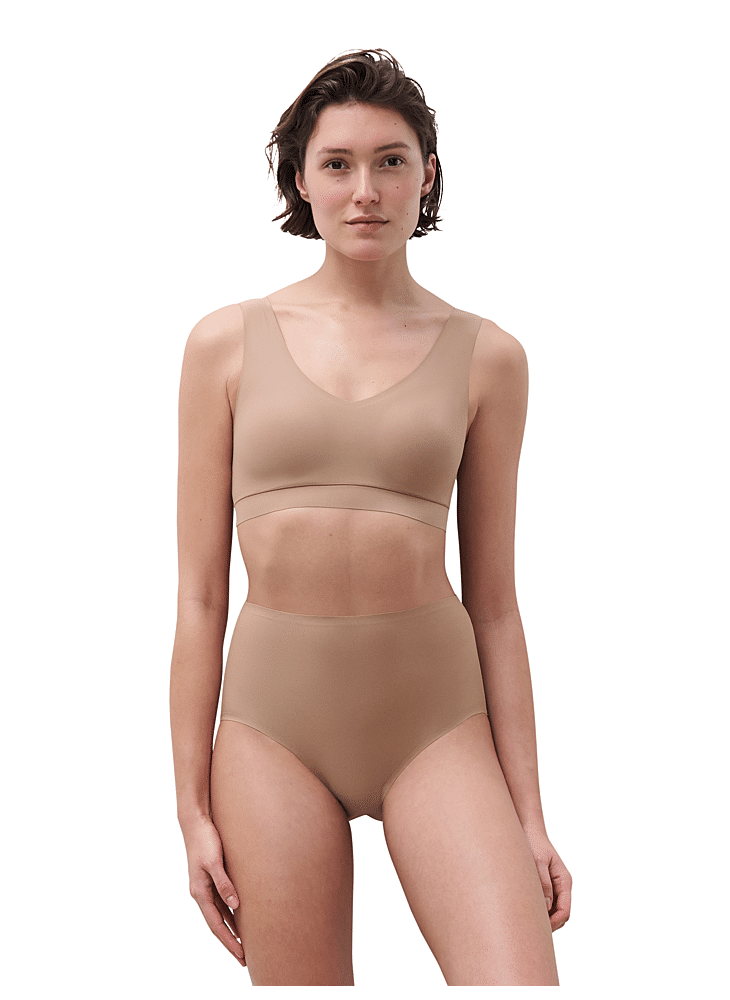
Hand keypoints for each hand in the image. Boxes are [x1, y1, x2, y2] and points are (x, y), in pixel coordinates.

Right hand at [181, 814, 245, 966]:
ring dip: (231, 929)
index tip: (241, 955)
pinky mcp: (211, 877)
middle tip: (245, 958)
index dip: (229, 941)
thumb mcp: (214, 862)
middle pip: (217, 924)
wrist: (195, 821)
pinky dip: (231, 913)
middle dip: (230, 942)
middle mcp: (201, 893)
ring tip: (245, 943)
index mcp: (200, 892)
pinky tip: (240, 917)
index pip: (216, 925)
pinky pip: (222, 902)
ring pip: (220, 915)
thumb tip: (235, 905)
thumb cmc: (205, 840)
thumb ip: (224, 883)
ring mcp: (205, 886)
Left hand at [522, 824, 571, 931]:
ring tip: (526, 922)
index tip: (540, 929)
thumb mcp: (538, 861)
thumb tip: (547, 906)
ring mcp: (554, 886)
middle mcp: (561, 886)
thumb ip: (543, 883)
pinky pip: (546, 904)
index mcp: (564, 881)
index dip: (555, 923)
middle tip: (530, 931)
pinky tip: (525, 912)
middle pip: (560, 914)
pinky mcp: (545, 885)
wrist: (528, 830)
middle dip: (549, 925)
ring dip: (544, 918)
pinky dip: (539, 911)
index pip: (565, 911)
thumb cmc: (534, 843)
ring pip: (553, 911)